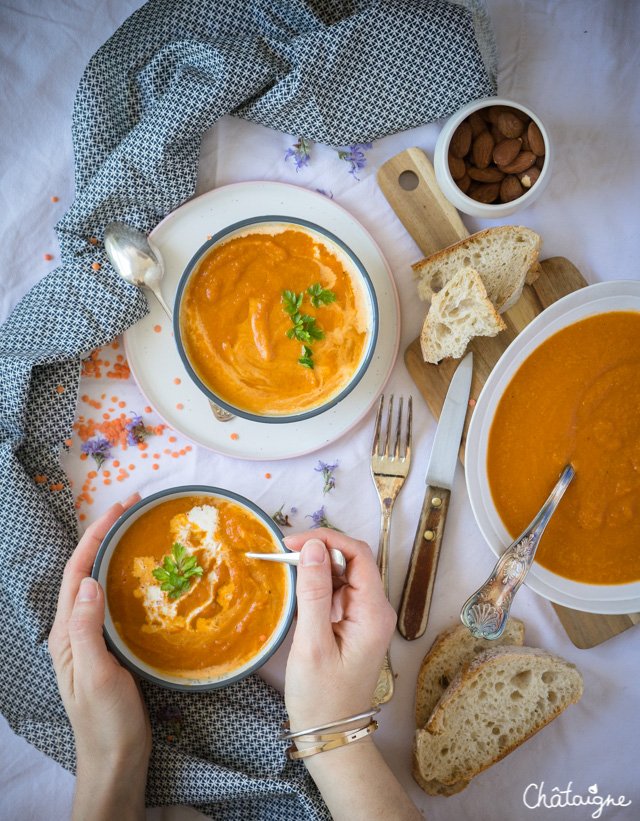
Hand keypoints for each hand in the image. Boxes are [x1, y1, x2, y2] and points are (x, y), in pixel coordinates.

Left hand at [49, 494, 150, 819]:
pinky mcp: (112, 647)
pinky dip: (128, 578)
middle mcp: (75, 630)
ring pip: (101, 583)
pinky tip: (147, 575)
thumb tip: (89, 580)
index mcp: (66, 633)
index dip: (96, 536)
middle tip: (134, 508)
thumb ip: (88, 629)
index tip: (120, 508)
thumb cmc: (106, 722)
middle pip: (86, 570)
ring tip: (140, 530)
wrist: (118, 759)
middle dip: (106, 534)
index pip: (77, 572)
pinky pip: (116, 602)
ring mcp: (93, 638)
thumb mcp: (95, 676)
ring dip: (116, 552)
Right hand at [283, 529, 395, 731]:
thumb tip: (312, 547)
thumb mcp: (313, 644)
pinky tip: (296, 589)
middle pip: (351, 560)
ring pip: (342, 574)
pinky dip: (315, 584)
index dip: (326, 539)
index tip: (292, 542)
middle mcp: (375, 609)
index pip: (358, 554)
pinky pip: (336, 591)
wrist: (330, 735)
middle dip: (318, 550)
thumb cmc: (322, 698)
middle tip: (282, 554)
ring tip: (284, 568)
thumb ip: (314, 592)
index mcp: (374, 612)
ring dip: (315, 566)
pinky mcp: (351, 623)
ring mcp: (364, 616)